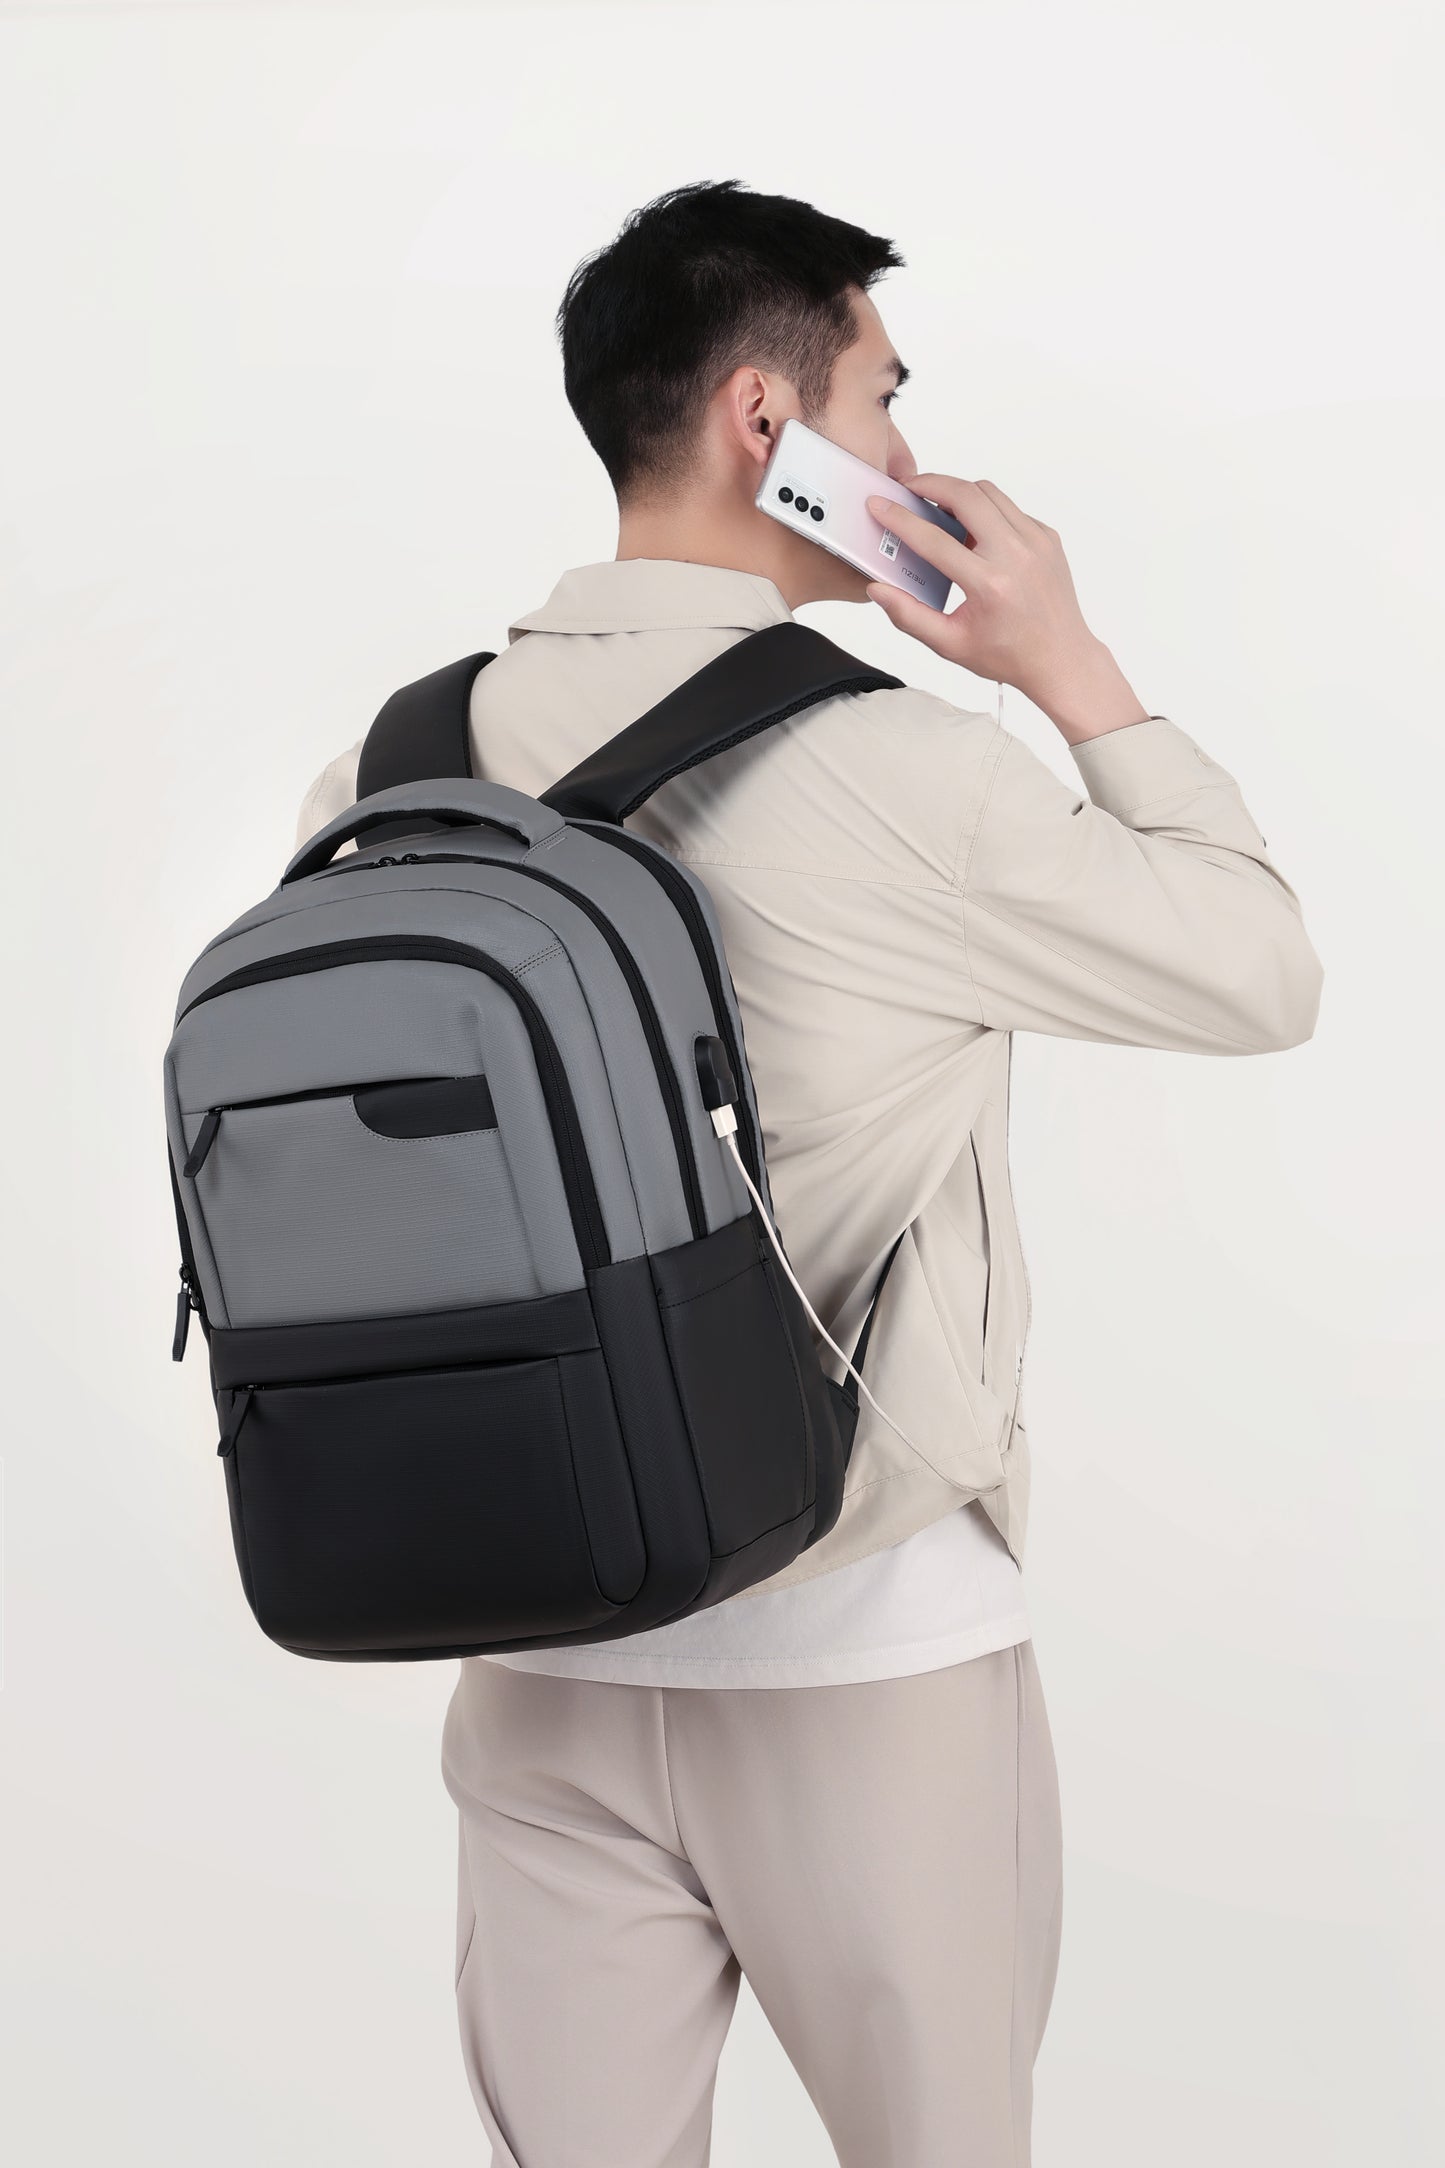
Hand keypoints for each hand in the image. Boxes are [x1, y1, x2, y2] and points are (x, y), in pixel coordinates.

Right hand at [863, 476, 1148, 739]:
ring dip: (958, 492)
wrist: (1061, 658)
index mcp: (989, 585)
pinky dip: (984, 510)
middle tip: (907, 488)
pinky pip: (1008, 508)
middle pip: (965, 495)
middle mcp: (1016, 555)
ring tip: (935, 504)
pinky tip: (971, 530)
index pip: (934, 540)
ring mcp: (1036, 541)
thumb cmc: (1008, 655)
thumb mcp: (950, 644)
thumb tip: (879, 588)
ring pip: (988, 492)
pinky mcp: (1046, 536)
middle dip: (930, 483)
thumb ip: (909, 616)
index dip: (900, 519)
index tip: (879, 504)